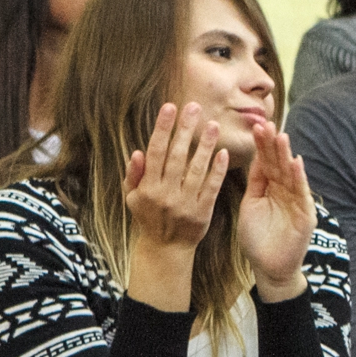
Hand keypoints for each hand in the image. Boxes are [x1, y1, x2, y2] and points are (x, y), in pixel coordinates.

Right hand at [124, 102, 227, 252]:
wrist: (166, 249)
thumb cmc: (148, 217)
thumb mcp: (132, 198)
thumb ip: (133, 175)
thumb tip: (137, 152)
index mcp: (147, 187)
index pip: (155, 151)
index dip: (162, 128)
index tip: (170, 107)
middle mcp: (165, 193)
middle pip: (176, 156)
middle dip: (185, 130)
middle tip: (195, 107)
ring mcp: (185, 203)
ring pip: (196, 169)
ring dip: (205, 145)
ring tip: (213, 125)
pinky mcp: (202, 211)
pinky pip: (211, 187)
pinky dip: (217, 170)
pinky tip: (223, 153)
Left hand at [237, 122, 315, 300]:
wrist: (269, 267)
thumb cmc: (258, 238)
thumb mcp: (251, 205)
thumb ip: (255, 183)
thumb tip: (253, 158)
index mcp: (271, 188)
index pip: (267, 162)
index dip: (262, 145)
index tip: (255, 126)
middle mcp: (285, 191)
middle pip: (279, 163)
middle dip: (273, 144)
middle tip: (266, 123)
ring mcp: (297, 202)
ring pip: (291, 174)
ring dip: (286, 155)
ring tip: (281, 136)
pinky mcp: (305, 215)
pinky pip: (301, 193)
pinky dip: (299, 178)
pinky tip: (296, 162)